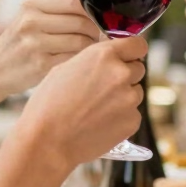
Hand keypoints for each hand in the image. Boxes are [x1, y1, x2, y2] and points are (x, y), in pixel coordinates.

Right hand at [0, 0, 99, 95]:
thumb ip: (59, 10)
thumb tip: (97, 9)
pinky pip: (74, 59)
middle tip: (99, 38)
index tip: (101, 18)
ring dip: (91, 47)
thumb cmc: (19, 42)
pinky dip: (82, 60)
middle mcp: (31, 22)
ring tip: (90, 50)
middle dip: (96, 31)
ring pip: (81, 41)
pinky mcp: (41, 65)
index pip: (75, 2)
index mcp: (32, 5)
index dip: (93, 11)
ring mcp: (35, 44)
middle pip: (82, 22)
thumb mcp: (30, 18)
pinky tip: (79, 62)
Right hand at [17, 37, 147, 167]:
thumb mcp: (65, 68)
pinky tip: (100, 123)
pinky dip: (121, 118)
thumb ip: (93, 61)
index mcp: (104, 55)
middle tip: (104, 88)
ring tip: (97, 109)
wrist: (47, 141)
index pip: (138, 45)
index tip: (128, 57)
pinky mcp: (132, 121)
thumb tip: (108, 60)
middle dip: (125, 75)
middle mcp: (121, 74)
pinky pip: (132, 114)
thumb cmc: (49, 104)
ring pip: (135, 92)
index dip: (133, 52)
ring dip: (123, 97)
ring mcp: (129, 99)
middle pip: (138, 69)